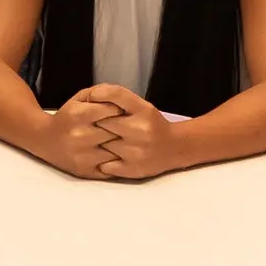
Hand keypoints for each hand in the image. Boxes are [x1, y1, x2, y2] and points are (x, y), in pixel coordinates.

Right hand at [30, 96, 118, 179]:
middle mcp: (80, 136)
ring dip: (122, 147)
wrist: (45, 140)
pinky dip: (116, 161)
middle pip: (117, 132)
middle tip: (127, 129)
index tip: (123, 113)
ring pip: (117, 152)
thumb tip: (123, 102)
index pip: (113, 111)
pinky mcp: (86, 171)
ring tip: (120, 142)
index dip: (122, 111)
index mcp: (78, 114)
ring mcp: (83, 156)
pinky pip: (112, 167)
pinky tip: (114, 154)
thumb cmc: (68, 117)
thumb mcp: (80, 98)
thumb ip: (102, 93)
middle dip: (125, 130)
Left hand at [67, 84, 183, 179]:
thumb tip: (90, 96)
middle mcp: (141, 130)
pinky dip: (102, 162)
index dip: (97, 96)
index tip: (89, 100)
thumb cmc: (152, 124)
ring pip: (102, 145)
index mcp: (144, 110)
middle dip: (96, 124)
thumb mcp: (141, 105)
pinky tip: (106, 157)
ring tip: (101, 143)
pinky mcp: (133, 169)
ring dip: (98, 145)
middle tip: (96, 127)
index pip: (115, 95)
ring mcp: (137, 152)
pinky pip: (105, 165)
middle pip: (103, 122)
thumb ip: (118, 98)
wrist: (175, 147)